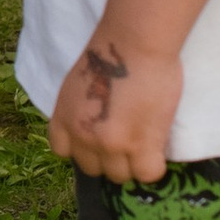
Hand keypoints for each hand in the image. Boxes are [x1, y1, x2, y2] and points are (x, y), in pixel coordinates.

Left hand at [50, 35, 184, 183]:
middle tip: (127, 139)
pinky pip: (146, 174)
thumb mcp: (77, 85)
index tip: (98, 138)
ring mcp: (110, 145)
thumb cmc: (110, 54)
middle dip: (108, 158)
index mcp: (63, 119)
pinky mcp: (140, 145)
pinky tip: (157, 150)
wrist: (134, 44)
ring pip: (120, 175)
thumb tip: (97, 128)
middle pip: (93, 169)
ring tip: (144, 143)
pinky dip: (153, 167)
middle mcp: (82, 137)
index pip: (63, 152)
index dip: (83, 148)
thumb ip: (80, 111)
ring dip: (132, 163)